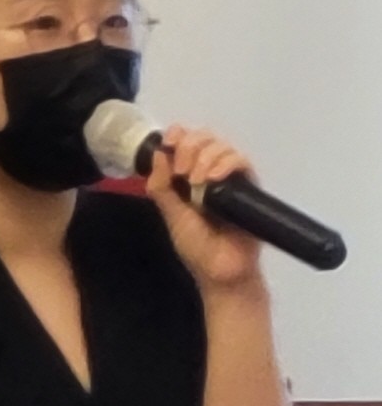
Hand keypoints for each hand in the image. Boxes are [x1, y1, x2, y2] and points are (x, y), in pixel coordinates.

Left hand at [145, 126, 262, 290]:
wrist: (222, 271)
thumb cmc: (197, 247)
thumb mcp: (171, 215)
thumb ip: (162, 187)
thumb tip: (158, 153)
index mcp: (186, 177)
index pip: (184, 142)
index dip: (177, 135)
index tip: (169, 142)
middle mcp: (208, 172)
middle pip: (203, 137)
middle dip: (188, 146)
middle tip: (181, 170)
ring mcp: (229, 178)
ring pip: (221, 145)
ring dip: (204, 157)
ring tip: (196, 182)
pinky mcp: (248, 185)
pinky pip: (240, 161)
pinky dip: (225, 164)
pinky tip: (213, 178)